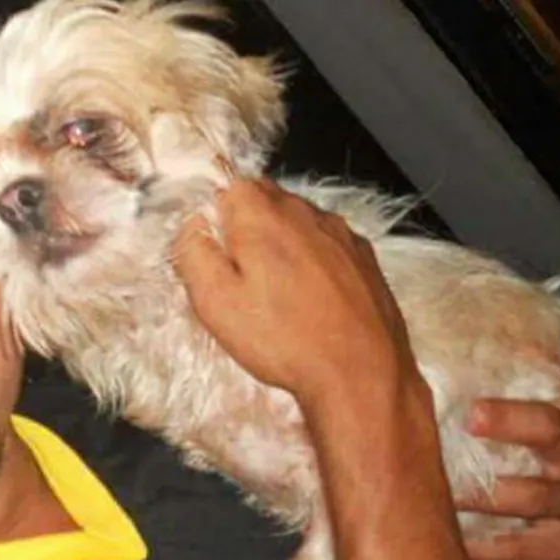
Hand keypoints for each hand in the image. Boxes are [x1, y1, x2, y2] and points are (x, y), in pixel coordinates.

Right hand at [171, 178, 417, 405]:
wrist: (361, 371)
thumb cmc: (284, 339)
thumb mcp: (216, 303)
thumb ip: (195, 253)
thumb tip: (192, 225)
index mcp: (262, 213)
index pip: (228, 187)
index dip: (218, 222)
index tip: (221, 260)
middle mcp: (306, 210)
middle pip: (267, 202)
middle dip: (251, 232)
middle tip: (248, 283)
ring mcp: (342, 232)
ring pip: (301, 225)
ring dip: (286, 248)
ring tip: (283, 297)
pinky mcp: (366, 258)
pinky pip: (330, 248)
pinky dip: (318, 265)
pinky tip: (316, 302)